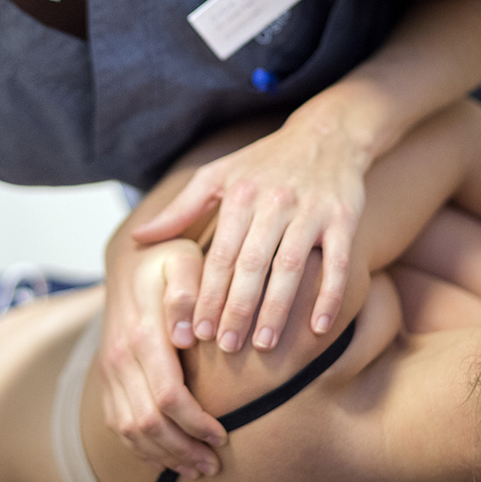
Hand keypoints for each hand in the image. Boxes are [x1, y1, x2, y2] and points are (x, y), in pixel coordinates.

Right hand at [98, 239, 226, 476]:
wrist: (129, 260)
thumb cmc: (168, 262)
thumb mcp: (183, 262)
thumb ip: (187, 292)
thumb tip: (185, 336)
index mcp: (141, 335)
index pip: (167, 396)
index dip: (195, 424)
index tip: (223, 436)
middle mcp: (118, 358)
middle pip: (147, 423)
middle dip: (182, 450)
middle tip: (214, 466)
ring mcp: (109, 370)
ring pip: (129, 431)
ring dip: (163, 456)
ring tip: (198, 469)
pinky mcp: (106, 378)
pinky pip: (117, 425)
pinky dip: (141, 449)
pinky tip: (169, 458)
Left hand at [130, 112, 375, 352]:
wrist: (327, 134)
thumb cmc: (264, 163)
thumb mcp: (217, 176)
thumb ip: (179, 210)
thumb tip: (137, 237)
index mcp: (240, 195)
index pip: (220, 255)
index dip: (208, 294)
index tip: (198, 331)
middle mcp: (274, 202)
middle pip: (251, 265)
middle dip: (237, 309)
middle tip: (225, 347)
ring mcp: (311, 211)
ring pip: (290, 267)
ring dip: (276, 309)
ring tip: (264, 346)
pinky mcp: (343, 218)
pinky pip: (338, 262)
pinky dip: (330, 295)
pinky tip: (318, 328)